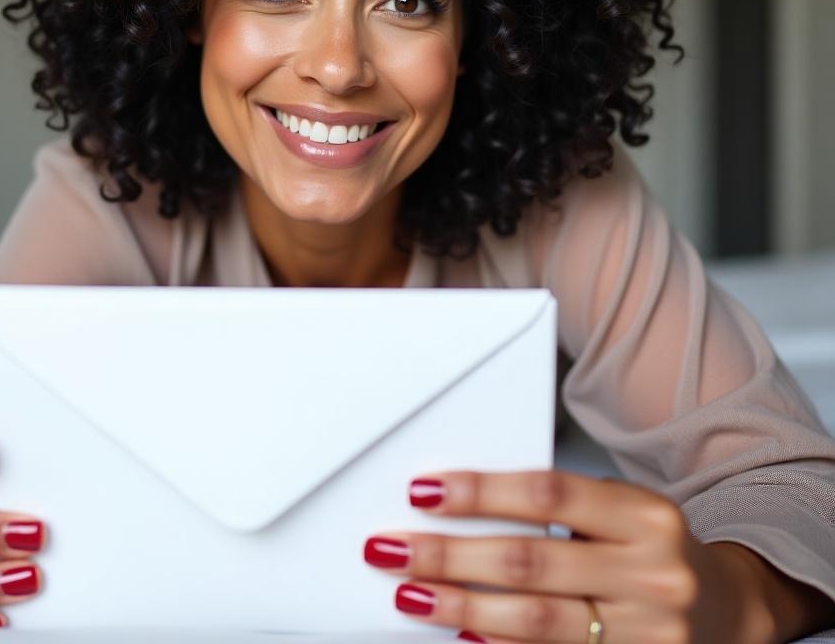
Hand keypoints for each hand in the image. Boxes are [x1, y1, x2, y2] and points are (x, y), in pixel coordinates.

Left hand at [362, 469, 773, 643]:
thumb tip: (459, 507)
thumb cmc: (652, 548)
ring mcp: (649, 634)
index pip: (547, 494)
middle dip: (450, 556)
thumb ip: (558, 507)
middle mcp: (652, 574)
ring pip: (536, 622)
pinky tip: (463, 636)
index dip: (481, 492)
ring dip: (460, 608)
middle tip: (391, 549)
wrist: (729, 611)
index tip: (424, 492)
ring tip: (410, 595)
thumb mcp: (621, 511)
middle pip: (530, 561)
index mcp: (644, 516)